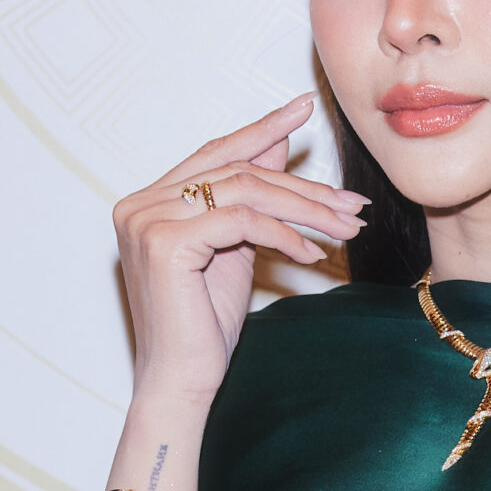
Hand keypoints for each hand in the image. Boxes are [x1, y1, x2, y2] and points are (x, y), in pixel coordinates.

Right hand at [115, 94, 367, 407]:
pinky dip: (284, 235)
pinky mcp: (163, 243)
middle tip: (351, 202)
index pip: (215, 153)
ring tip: (344, 230)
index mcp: (149, 201)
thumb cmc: (205, 326)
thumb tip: (276, 146)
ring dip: (304, 210)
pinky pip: (240, 221)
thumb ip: (249, 199)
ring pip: (243, 191)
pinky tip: (311, 256)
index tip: (303, 108)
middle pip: (236, 171)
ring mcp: (146, 220)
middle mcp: (139, 204)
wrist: (182, 382)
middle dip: (302, 185)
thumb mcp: (235, 250)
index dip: (261, 129)